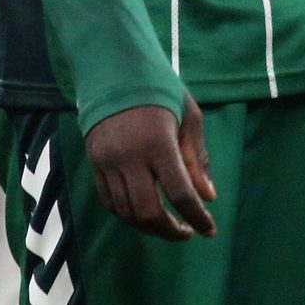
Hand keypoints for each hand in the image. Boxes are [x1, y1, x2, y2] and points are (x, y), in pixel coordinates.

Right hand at [83, 97, 214, 240]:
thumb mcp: (188, 116)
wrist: (114, 72)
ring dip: (150, 228)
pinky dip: (129, 216)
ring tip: (168, 225)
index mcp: (158, 142)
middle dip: (170, 231)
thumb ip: (197, 158)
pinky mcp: (94, 164)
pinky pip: (110, 203)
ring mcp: (108, 162)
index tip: (210, 230)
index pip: (179, 192)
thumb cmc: (160, 91)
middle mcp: (129, 156)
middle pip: (149, 212)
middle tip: (187, 232)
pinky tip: (145, 215)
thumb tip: (208, 197)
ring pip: (127, 213)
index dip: (197, 217)